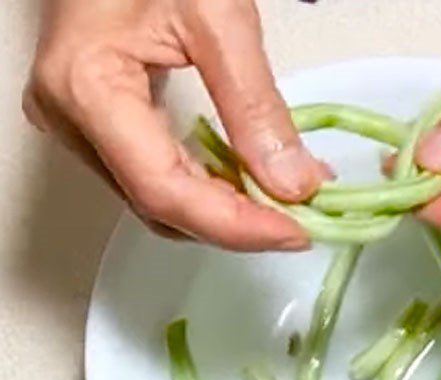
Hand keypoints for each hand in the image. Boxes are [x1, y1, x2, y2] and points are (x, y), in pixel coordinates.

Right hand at [24, 0, 323, 250]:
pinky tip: (252, 182)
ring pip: (161, 202)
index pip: (165, 191)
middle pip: (162, 206)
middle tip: (301, 221)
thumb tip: (294, 184)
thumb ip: (255, 104)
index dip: (235, 225)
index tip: (295, 232)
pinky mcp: (99, 124)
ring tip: (285, 204)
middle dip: (237, 224)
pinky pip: (159, 176)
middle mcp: (73, 121)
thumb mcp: (216, 16)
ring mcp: (81, 126)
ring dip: (227, 212)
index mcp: (87, 89)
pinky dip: (210, 188)